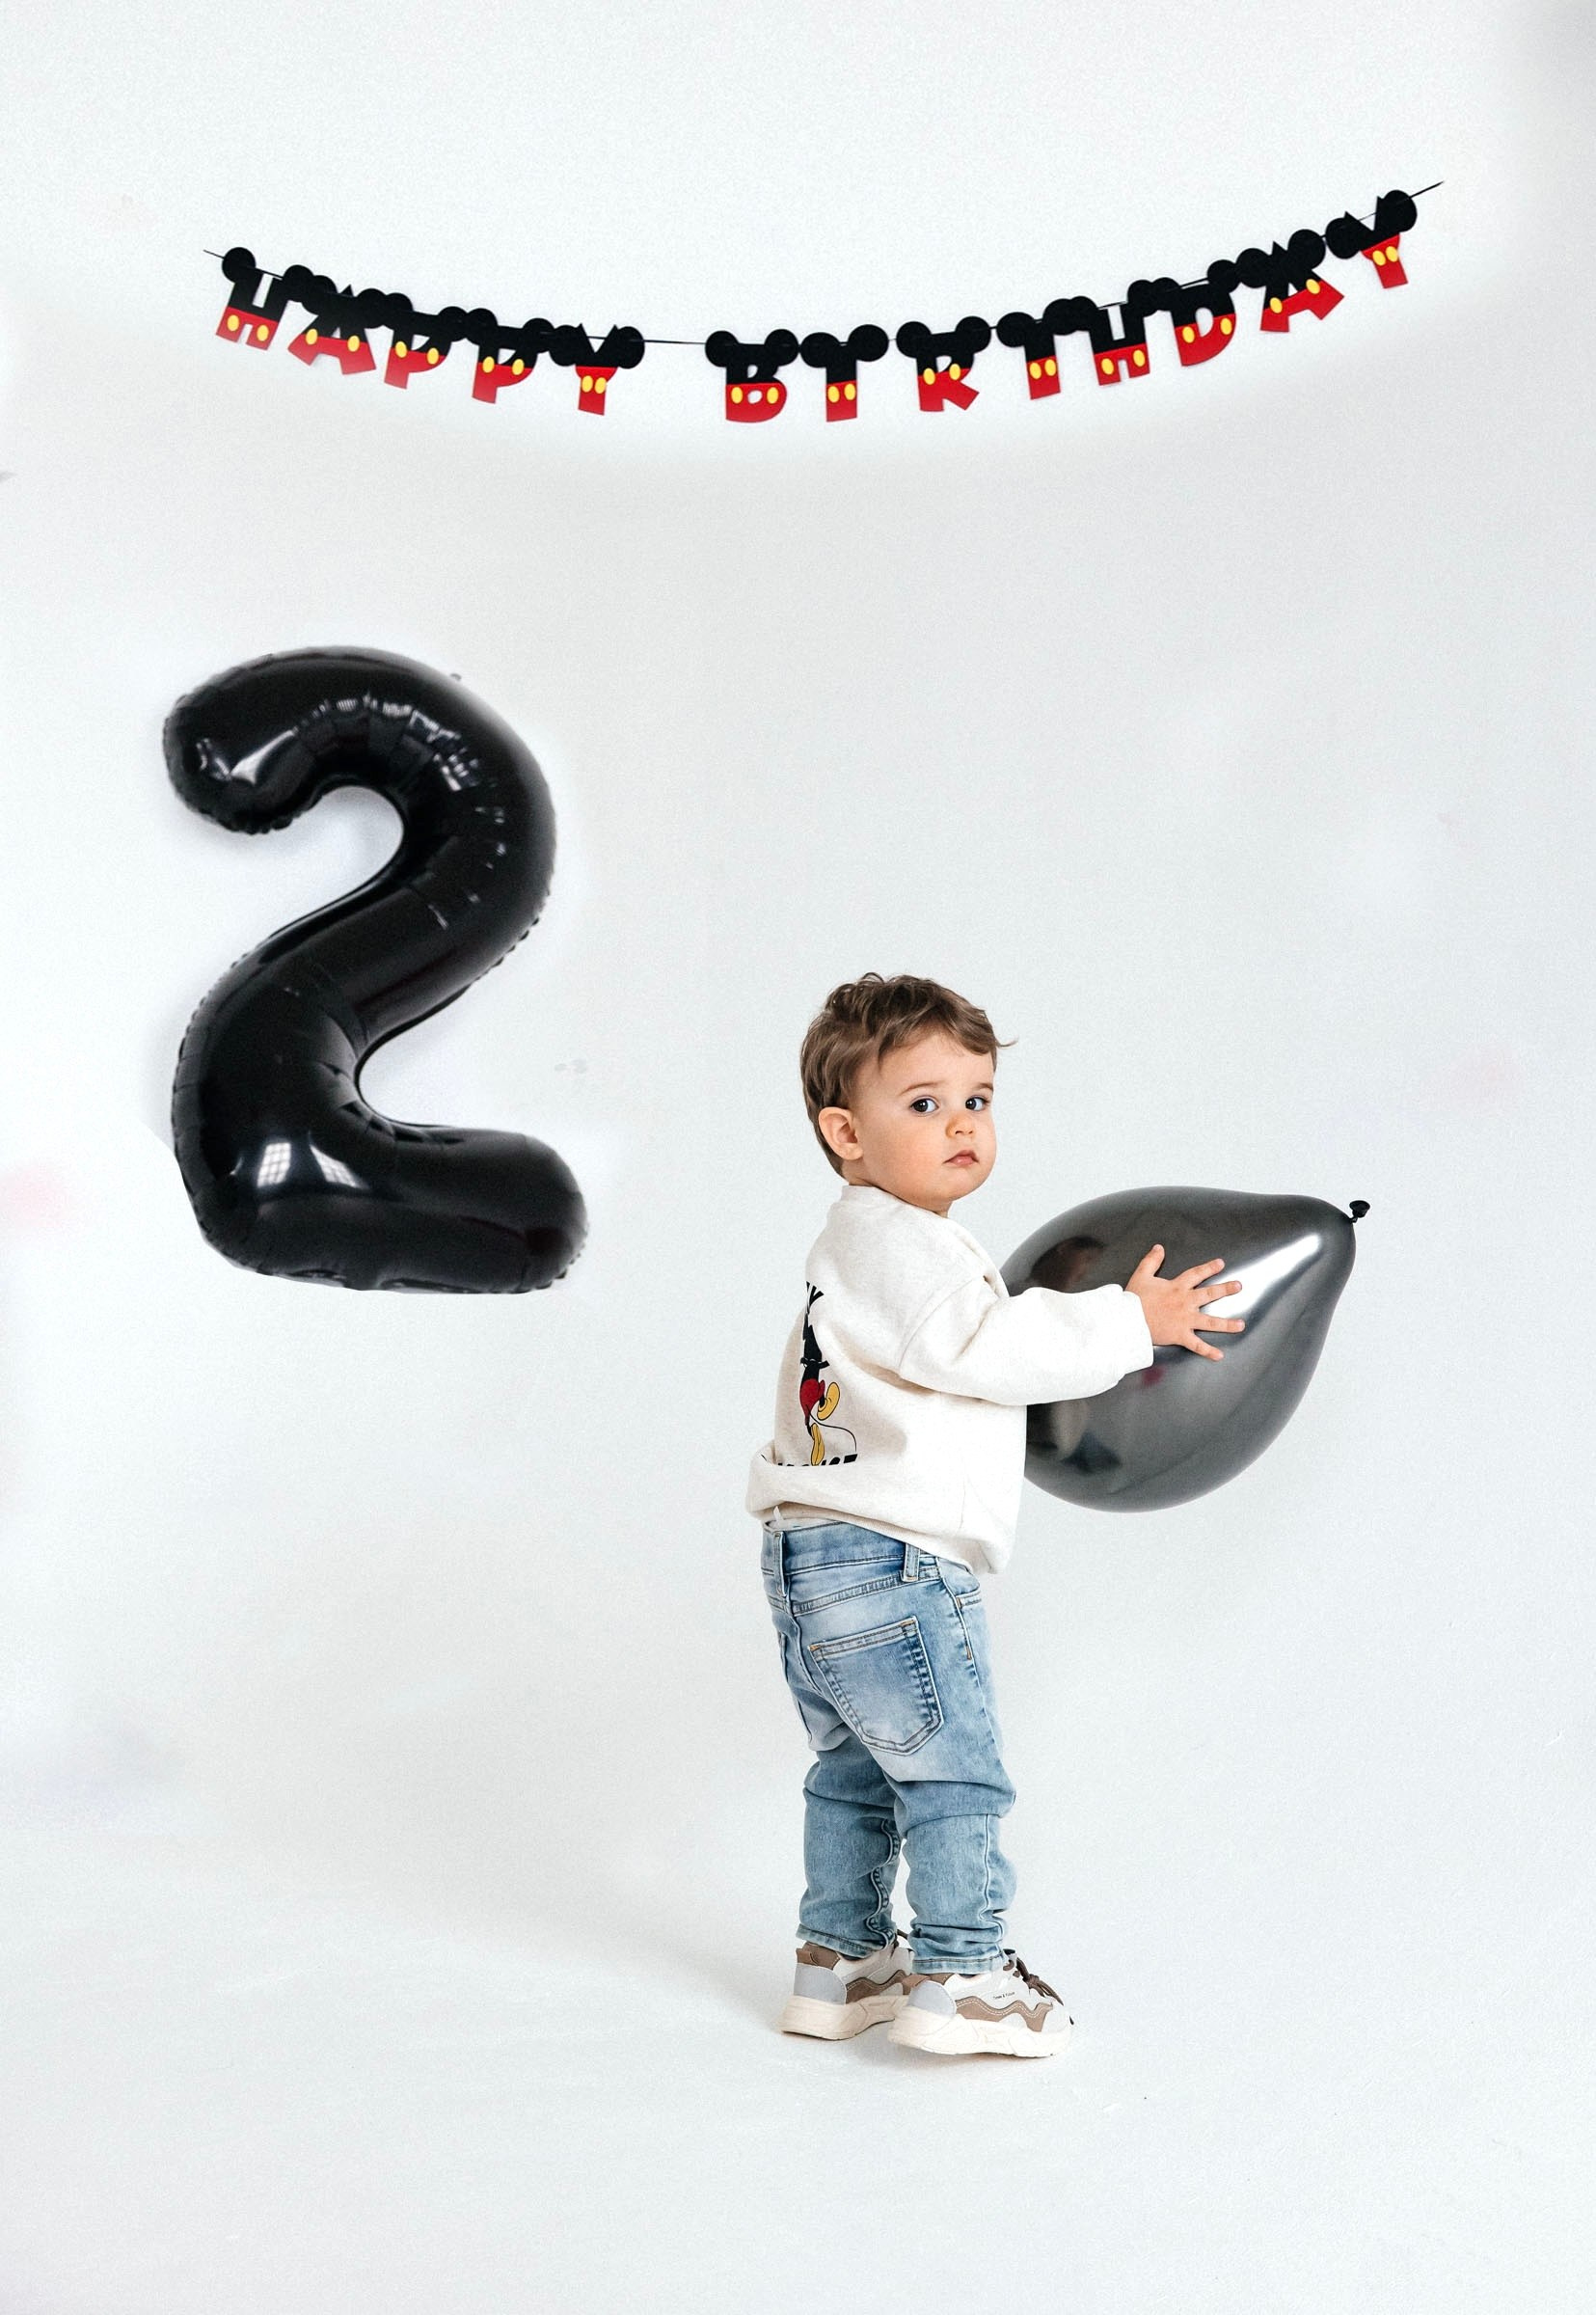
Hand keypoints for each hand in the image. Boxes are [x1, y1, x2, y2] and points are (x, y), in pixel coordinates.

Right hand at [1125, 1246, 1245, 1361]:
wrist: (1128, 1319)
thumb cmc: (1134, 1299)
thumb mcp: (1141, 1275)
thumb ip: (1151, 1261)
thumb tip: (1159, 1248)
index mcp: (1177, 1287)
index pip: (1196, 1274)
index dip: (1209, 1268)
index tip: (1221, 1264)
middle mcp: (1185, 1302)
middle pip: (1210, 1294)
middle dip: (1226, 1289)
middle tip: (1238, 1286)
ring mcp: (1185, 1320)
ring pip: (1210, 1322)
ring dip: (1227, 1324)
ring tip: (1241, 1325)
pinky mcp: (1181, 1335)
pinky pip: (1197, 1345)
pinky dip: (1208, 1351)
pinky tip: (1219, 1355)